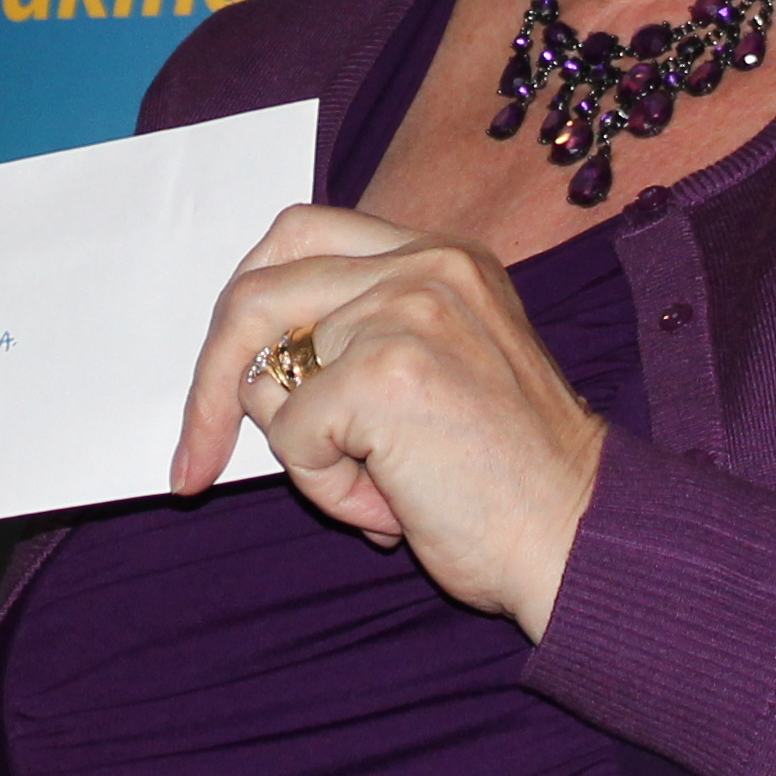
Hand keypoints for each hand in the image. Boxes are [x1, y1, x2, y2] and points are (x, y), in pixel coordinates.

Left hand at [170, 204, 608, 637]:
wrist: (580, 539)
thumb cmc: (510, 482)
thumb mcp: (440, 370)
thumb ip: (360, 339)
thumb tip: (248, 368)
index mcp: (441, 256)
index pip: (298, 237)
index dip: (245, 311)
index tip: (223, 384)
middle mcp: (424, 265)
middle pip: (257, 291)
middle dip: (212, 382)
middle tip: (196, 459)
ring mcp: (404, 311)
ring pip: (272, 378)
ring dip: (308, 456)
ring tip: (385, 490)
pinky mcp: (384, 373)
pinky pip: (294, 438)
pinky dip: (328, 490)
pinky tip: (396, 508)